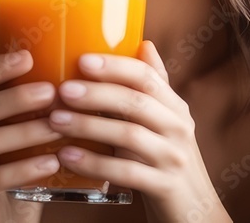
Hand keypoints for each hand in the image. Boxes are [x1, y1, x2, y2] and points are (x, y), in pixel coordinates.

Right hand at [0, 38, 62, 222]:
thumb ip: (16, 99)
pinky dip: (26, 168)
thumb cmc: (11, 177)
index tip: (28, 56)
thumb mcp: (14, 134)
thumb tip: (27, 54)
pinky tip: (53, 162)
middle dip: (16, 97)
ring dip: (26, 130)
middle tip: (52, 91)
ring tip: (58, 125)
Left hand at [47, 41, 231, 222]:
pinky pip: (126, 172)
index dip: (115, 66)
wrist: (194, 211)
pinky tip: (67, 156)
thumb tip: (143, 43)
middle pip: (136, 102)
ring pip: (129, 135)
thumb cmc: (167, 160)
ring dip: (88, 126)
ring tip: (55, 120)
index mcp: (175, 106)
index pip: (147, 76)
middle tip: (62, 90)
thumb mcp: (165, 121)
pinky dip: (94, 163)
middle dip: (96, 94)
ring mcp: (174, 157)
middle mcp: (179, 127)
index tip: (82, 59)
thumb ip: (152, 87)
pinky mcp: (165, 186)